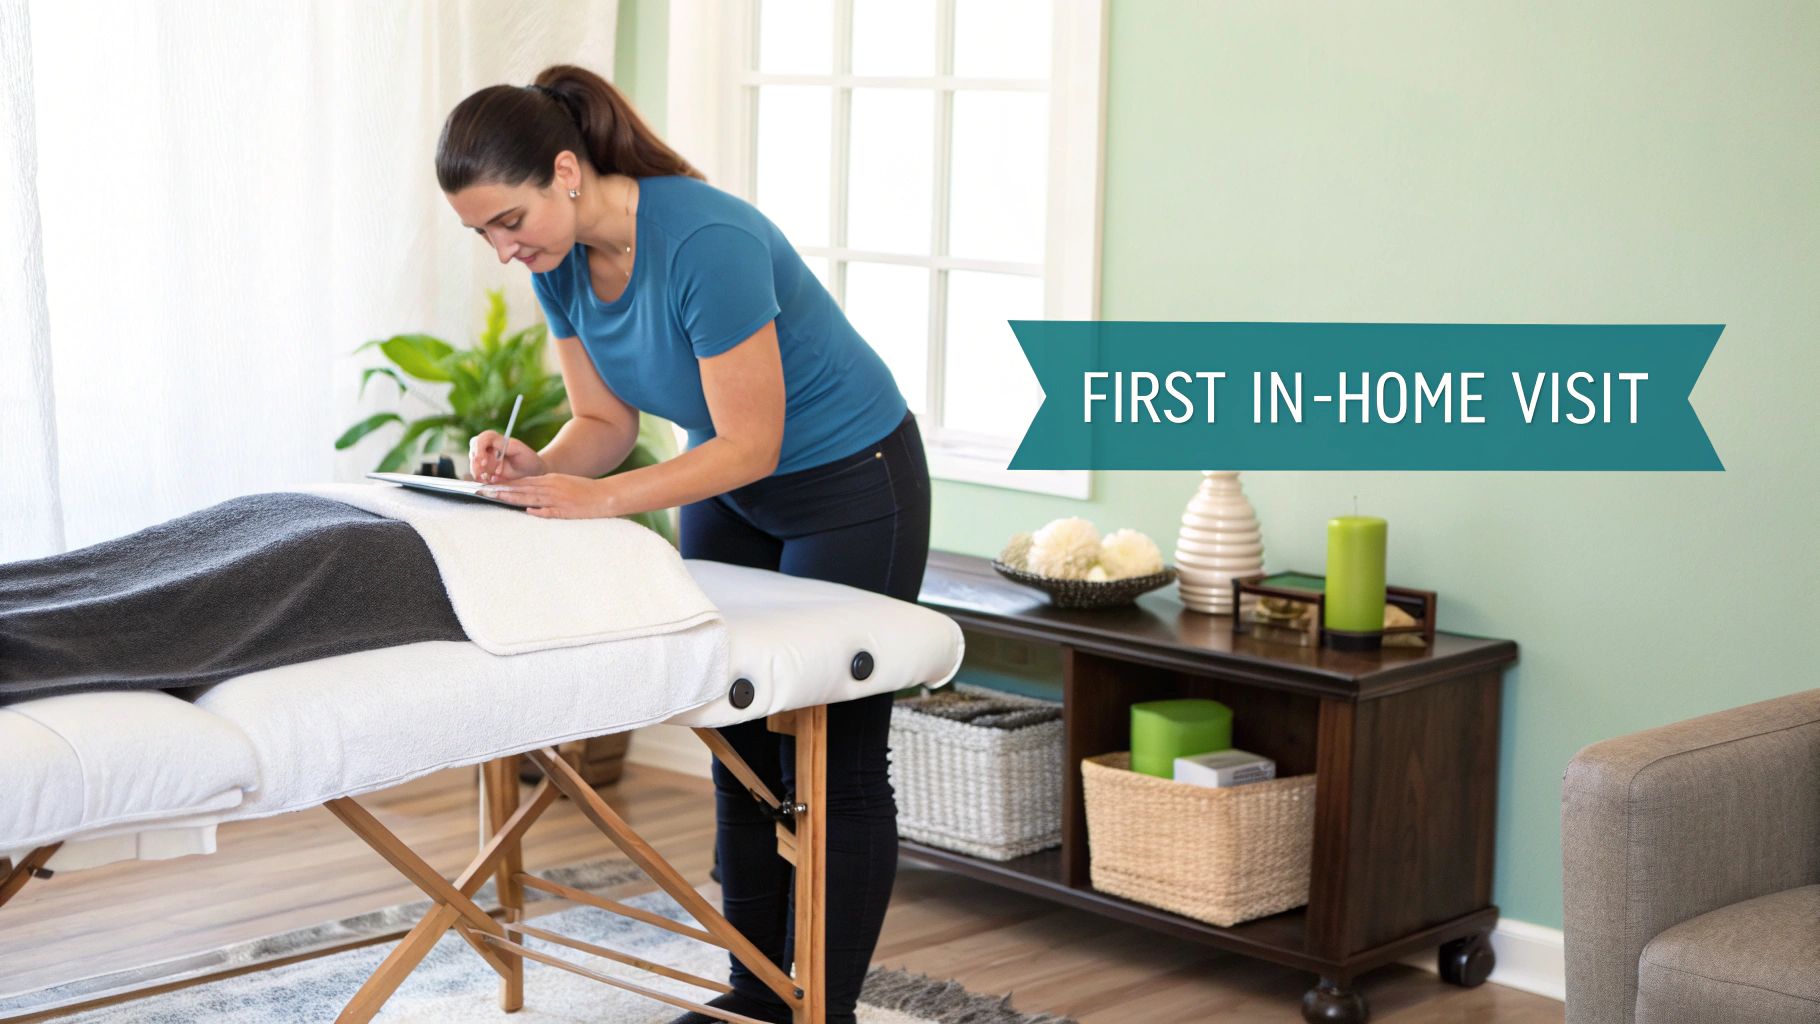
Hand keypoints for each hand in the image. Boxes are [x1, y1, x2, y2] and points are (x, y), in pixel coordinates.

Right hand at [468, 430, 546, 482]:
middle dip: (476, 463)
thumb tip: (491, 448)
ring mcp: (485, 460)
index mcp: (496, 439)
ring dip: (479, 472)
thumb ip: (503, 446)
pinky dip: (482, 479)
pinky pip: (477, 475)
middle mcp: (487, 448)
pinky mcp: (485, 471)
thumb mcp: (518, 449)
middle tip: (484, 472)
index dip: (478, 448)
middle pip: (473, 452)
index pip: (482, 439)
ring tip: (491, 478)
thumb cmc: (527, 458)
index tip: (482, 460)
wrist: (531, 472)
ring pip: (473, 465)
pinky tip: (492, 481)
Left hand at [478, 474, 619, 518]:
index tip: (488, 486)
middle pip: (522, 489)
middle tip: (483, 491)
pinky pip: (551, 511)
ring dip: (514, 498)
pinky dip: (540, 511)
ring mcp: (558, 499)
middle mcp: (551, 487)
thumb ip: (546, 489)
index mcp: (550, 480)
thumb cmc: (584, 491)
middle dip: (502, 490)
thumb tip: (529, 500)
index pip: (522, 482)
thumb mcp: (563, 484)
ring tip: (497, 498)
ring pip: (532, 498)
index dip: (504, 484)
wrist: (606, 495)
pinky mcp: (567, 510)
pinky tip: (528, 511)